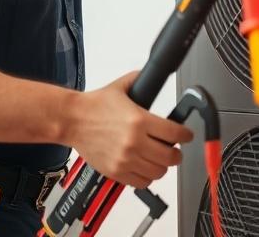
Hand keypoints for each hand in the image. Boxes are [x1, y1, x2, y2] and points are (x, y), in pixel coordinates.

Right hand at [63, 71, 193, 188]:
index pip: (175, 133)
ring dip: (162, 165)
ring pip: (159, 172)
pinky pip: (142, 182)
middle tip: (173, 148)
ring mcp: (126, 159)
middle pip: (171, 156)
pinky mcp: (116, 171)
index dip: (185, 134)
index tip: (186, 135)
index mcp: (139, 120)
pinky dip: (147, 177)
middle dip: (176, 152)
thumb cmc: (94, 105)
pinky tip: (144, 167)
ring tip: (158, 158)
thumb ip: (139, 80)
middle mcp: (135, 142)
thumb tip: (151, 77)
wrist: (72, 120)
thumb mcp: (120, 87)